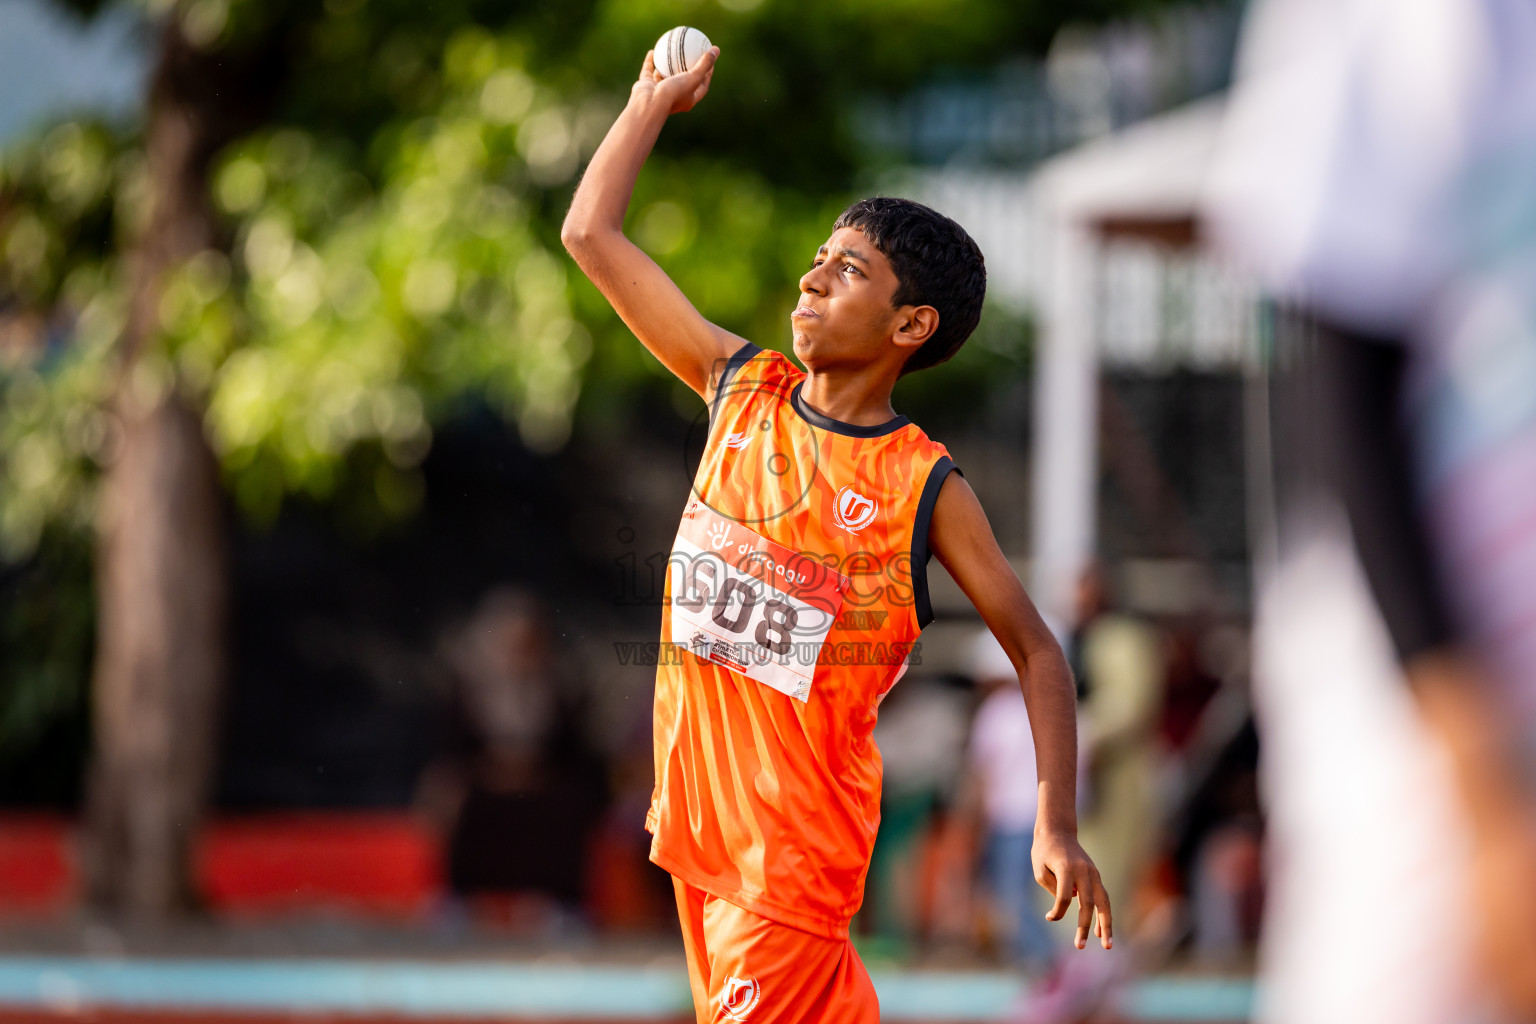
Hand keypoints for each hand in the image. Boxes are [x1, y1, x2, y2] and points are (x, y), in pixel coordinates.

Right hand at [632, 46, 718, 116]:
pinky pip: (648, 71)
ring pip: (664, 76)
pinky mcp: (646, 86)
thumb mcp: (694, 78)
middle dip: (687, 70)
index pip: (702, 86)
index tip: (710, 62)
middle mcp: (674, 97)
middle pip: (683, 81)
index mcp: (688, 99)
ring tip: (673, 52)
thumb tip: (716, 49)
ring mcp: (659, 92)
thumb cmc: (674, 93)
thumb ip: (705, 64)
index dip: (708, 75)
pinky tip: (653, 51)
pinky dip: (650, 62)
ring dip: (668, 66)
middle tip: (693, 55)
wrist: (649, 104)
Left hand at [1034, 829, 1112, 949]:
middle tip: (1079, 946)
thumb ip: (1054, 889)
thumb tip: (1068, 904)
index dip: (1057, 910)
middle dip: (1083, 926)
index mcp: (1066, 868)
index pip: (1064, 896)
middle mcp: (1084, 871)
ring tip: (1106, 945)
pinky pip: (1103, 898)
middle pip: (1088, 903)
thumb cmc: (1044, 852)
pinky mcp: (1096, 876)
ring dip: (1105, 925)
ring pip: (1104, 902)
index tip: (1049, 917)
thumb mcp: (1040, 870)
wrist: (1058, 831)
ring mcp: (1093, 873)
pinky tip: (1100, 932)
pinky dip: (1103, 915)